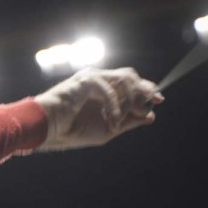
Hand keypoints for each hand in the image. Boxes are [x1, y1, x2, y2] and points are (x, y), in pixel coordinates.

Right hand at [33, 67, 163, 150]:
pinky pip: (110, 89)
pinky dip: (115, 106)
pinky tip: (113, 119)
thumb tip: (151, 116)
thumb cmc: (72, 131)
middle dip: (144, 90)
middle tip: (151, 102)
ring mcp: (92, 78)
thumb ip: (129, 121)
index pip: (131, 83)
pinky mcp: (86, 80)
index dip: (147, 90)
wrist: (48, 129)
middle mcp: (99, 80)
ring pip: (124, 79)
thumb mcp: (109, 130)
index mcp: (103, 90)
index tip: (159, 100)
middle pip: (130, 76)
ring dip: (131, 98)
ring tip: (126, 116)